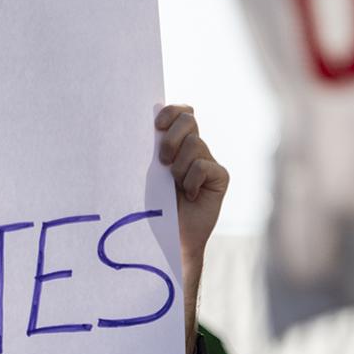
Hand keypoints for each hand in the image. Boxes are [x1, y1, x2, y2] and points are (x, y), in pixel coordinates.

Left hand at [155, 104, 227, 353]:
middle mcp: (192, 149)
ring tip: (171, 186)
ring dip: (178, 166)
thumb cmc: (147, 208)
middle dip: (172, 136)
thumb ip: (146, 151)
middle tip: (161, 160)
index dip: (170, 112)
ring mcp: (207, 162)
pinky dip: (191, 180)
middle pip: (189, 120)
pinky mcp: (218, 178)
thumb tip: (135, 125)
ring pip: (195, 144)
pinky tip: (187, 197)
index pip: (179, 112)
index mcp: (173, 143)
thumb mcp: (143, 176)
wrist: (165, 240)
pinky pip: (206, 166)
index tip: (155, 126)